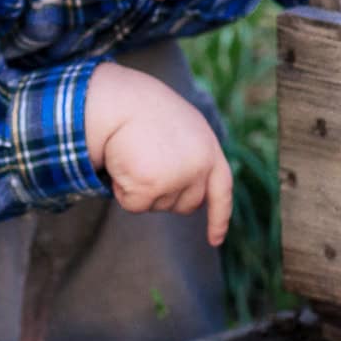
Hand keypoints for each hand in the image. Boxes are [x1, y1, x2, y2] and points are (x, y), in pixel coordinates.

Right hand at [83, 62, 232, 245]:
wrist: (119, 99)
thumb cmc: (141, 109)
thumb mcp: (180, 128)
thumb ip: (190, 156)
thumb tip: (185, 195)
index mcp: (209, 150)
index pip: (221, 191)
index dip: (218, 218)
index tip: (214, 240)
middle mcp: (200, 168)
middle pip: (186, 205)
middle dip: (164, 194)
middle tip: (145, 162)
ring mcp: (178, 179)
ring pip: (158, 206)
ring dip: (140, 187)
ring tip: (132, 154)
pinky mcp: (152, 187)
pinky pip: (135, 205)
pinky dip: (122, 190)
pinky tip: (120, 163)